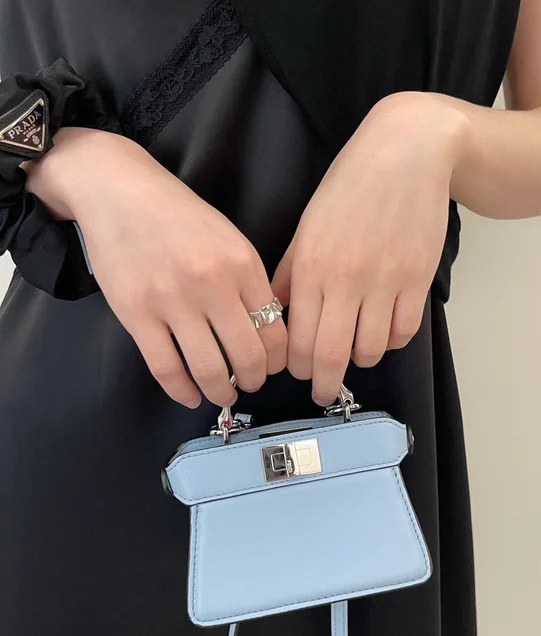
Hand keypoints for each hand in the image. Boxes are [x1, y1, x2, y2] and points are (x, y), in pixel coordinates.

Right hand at [26, 128, 285, 407]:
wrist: (119, 191)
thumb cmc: (180, 217)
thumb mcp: (230, 240)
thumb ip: (250, 283)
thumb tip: (268, 332)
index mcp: (243, 266)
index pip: (275, 330)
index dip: (278, 360)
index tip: (272, 367)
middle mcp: (212, 284)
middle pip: (248, 356)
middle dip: (254, 381)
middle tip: (249, 384)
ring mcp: (172, 301)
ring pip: (209, 369)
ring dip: (221, 392)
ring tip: (222, 394)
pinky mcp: (136, 314)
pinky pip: (165, 368)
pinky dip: (181, 391)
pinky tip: (189, 396)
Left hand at [271, 92, 466, 404]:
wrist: (407, 153)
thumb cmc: (350, 186)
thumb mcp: (309, 223)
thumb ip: (291, 271)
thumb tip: (277, 312)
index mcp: (312, 266)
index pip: (300, 339)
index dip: (299, 367)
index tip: (301, 373)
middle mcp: (347, 279)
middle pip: (333, 355)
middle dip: (326, 383)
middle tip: (325, 391)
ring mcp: (386, 281)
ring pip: (372, 349)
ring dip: (361, 359)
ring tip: (356, 351)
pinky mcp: (418, 279)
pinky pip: (405, 331)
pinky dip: (393, 341)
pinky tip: (384, 331)